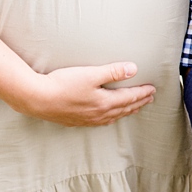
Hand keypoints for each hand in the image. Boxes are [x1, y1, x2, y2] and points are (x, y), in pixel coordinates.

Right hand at [21, 62, 155, 126]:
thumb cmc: (62, 84)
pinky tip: (108, 117)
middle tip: (149, 99)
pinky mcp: (77, 121)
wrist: (38, 99)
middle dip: (138, 103)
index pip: (129, 97)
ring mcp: (88, 119)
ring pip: (114, 117)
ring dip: (126, 111)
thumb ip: (112, 71)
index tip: (152, 89)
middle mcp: (99, 114)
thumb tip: (133, 69)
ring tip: (134, 108)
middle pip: (124, 108)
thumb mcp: (90, 74)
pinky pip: (102, 122)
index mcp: (105, 102)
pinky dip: (111, 118)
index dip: (142, 93)